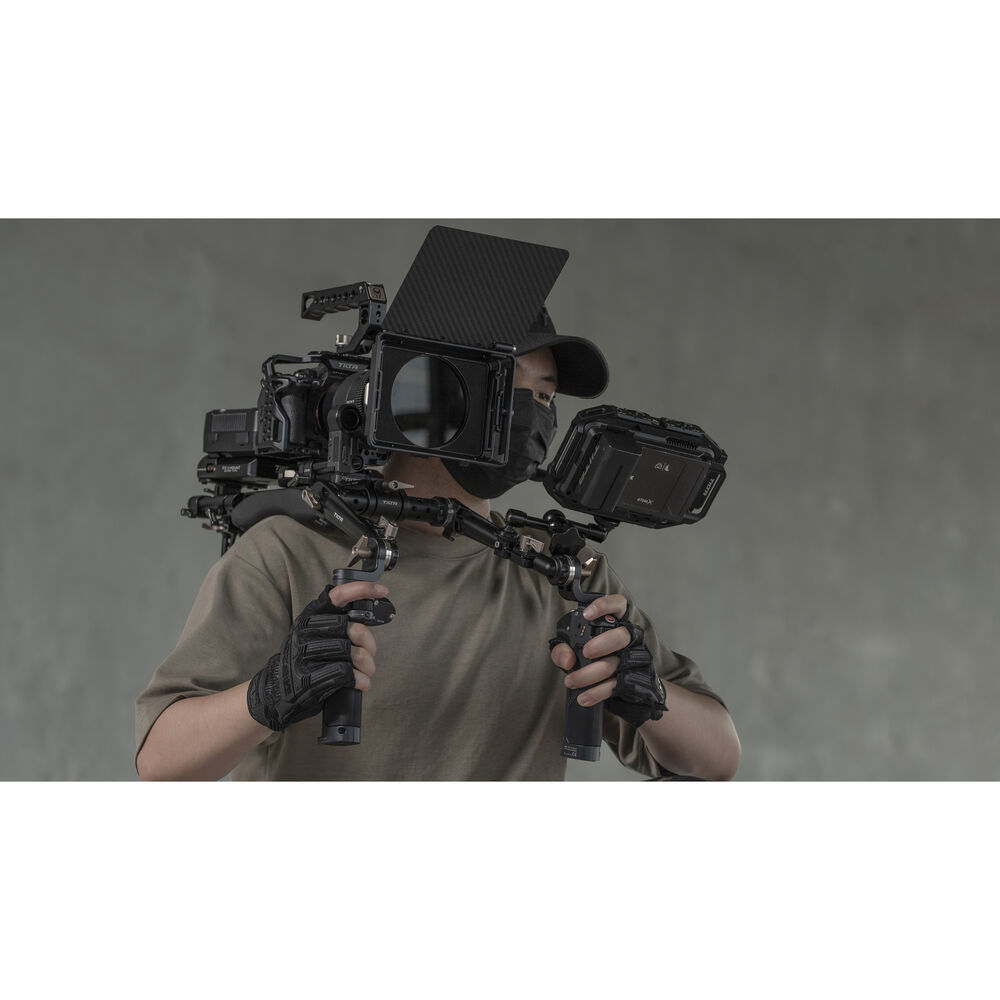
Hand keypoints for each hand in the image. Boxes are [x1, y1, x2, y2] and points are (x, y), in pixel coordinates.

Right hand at [246, 581, 381, 731]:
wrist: (278, 691)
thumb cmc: (304, 660)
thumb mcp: (313, 635)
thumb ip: (335, 623)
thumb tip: (368, 619)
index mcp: (310, 618)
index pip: (336, 596)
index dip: (361, 590)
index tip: (382, 590)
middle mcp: (306, 633)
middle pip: (353, 629)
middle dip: (369, 643)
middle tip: (370, 652)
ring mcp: (306, 656)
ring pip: (353, 653)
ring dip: (367, 665)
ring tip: (367, 671)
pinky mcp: (310, 680)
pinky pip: (346, 674)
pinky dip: (360, 680)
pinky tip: (361, 683)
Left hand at [549, 593, 666, 725]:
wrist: (626, 690)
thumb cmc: (598, 661)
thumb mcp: (574, 652)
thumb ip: (563, 651)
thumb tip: (567, 660)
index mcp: (617, 623)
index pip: (618, 605)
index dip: (604, 605)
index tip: (587, 614)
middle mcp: (630, 639)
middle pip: (622, 636)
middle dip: (603, 643)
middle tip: (586, 652)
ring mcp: (635, 660)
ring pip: (617, 664)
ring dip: (591, 674)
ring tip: (571, 682)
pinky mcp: (636, 681)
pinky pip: (617, 685)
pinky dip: (597, 692)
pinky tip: (584, 697)